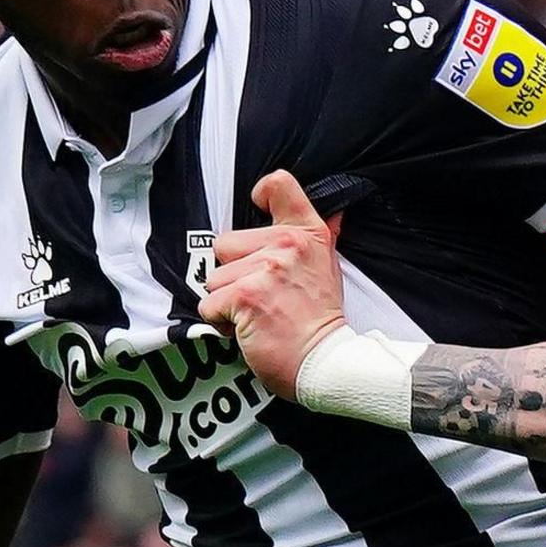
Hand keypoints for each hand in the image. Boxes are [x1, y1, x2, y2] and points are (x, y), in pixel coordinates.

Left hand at [199, 170, 349, 396]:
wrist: (326, 361)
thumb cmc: (321, 320)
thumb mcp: (329, 268)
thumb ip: (323, 236)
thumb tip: (336, 210)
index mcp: (306, 234)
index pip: (279, 185)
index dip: (261, 193)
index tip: (258, 208)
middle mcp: (286, 245)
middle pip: (225, 244)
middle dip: (234, 274)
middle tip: (264, 296)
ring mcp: (264, 270)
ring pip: (214, 278)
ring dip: (228, 301)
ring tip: (258, 314)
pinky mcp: (245, 297)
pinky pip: (209, 305)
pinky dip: (222, 323)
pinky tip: (249, 328)